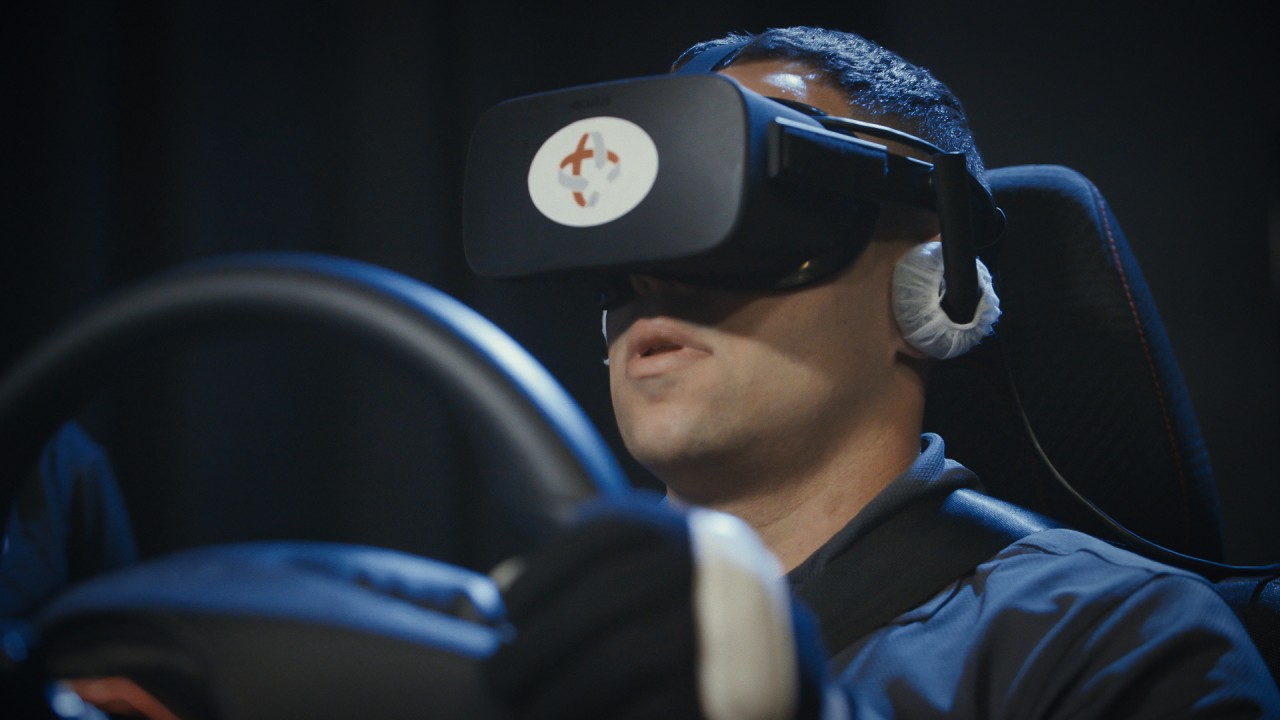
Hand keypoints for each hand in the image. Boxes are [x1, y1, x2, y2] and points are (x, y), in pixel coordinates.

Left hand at [483, 495, 836, 719]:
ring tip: (533, 712)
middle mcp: (719, 576)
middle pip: (600, 601)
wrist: (789, 690)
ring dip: (557, 694)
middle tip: (500, 679)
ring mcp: (732, 639)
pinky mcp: (735, 700)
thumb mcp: (655, 594)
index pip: (601, 539)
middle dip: (535, 645)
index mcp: (694, 540)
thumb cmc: (697, 639)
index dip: (541, 575)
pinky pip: (648, 712)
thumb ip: (588, 586)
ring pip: (617, 660)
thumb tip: (497, 591)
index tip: (503, 614)